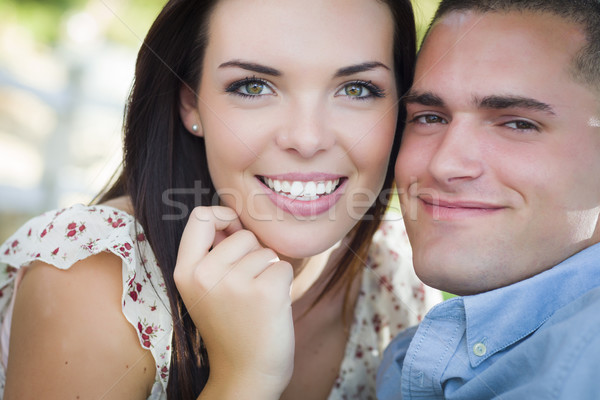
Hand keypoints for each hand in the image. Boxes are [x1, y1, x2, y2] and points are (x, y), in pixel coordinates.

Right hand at [174, 206, 294, 397]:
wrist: (246, 373)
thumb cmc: (231, 325)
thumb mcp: (206, 288)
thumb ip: (215, 251)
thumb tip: (235, 215)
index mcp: (185, 272)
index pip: (199, 217)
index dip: (222, 215)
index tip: (234, 229)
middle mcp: (204, 275)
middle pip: (243, 234)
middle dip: (253, 254)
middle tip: (247, 288)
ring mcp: (234, 284)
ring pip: (265, 251)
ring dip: (268, 270)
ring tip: (256, 300)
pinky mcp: (264, 293)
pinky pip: (283, 265)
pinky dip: (283, 283)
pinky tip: (271, 306)